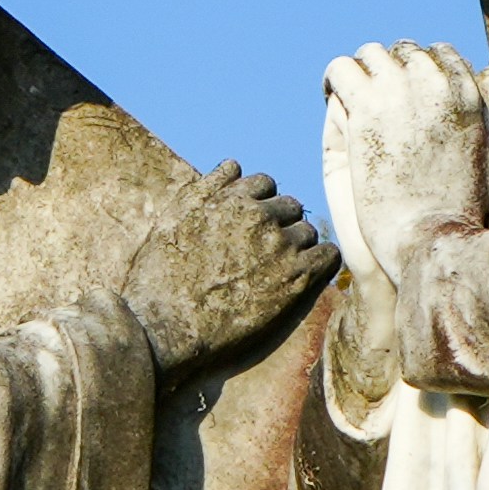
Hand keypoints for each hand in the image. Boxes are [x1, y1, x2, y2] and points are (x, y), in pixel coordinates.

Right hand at [112, 163, 335, 371]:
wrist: (167, 323)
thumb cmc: (160, 275)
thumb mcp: (173, 217)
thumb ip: (207, 187)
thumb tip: (235, 166)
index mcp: (231, 199)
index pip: (265, 183)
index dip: (259, 203)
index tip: (252, 225)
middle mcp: (260, 216)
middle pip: (290, 206)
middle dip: (280, 223)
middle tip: (265, 250)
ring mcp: (280, 247)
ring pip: (307, 232)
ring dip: (298, 245)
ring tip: (278, 269)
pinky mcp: (295, 279)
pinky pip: (328, 256)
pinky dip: (322, 261)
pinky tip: (308, 274)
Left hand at [320, 41, 488, 259]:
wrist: (433, 238)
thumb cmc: (463, 208)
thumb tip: (487, 70)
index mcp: (467, 93)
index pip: (439, 54)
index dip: (417, 71)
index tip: (404, 92)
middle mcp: (436, 83)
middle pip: (403, 52)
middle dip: (388, 71)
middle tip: (373, 97)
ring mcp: (401, 92)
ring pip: (370, 55)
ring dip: (360, 73)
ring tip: (349, 96)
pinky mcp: (367, 108)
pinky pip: (342, 69)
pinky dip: (334, 80)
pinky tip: (331, 96)